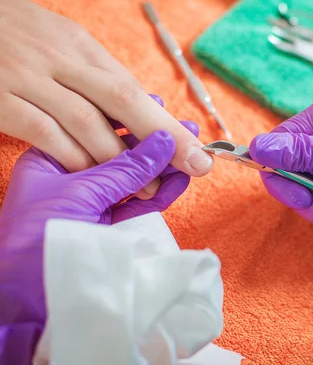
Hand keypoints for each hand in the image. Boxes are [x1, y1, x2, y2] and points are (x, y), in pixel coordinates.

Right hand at [0, 0, 211, 184]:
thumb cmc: (16, 38)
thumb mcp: (60, 44)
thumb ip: (96, 77)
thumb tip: (140, 114)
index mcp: (81, 46)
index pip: (131, 87)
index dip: (164, 122)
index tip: (194, 149)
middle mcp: (60, 59)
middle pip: (121, 99)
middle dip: (162, 136)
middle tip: (193, 167)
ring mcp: (27, 78)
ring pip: (85, 120)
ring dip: (120, 159)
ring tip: (148, 188)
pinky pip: (44, 132)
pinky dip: (72, 157)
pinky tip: (91, 178)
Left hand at [0, 124, 196, 364]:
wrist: (28, 296)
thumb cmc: (36, 237)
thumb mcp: (81, 194)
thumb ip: (125, 169)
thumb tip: (164, 142)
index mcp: (54, 159)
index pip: (96, 129)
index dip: (129, 118)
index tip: (158, 108)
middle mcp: (75, 176)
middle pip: (122, 154)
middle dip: (156, 145)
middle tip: (188, 133)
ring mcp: (94, 201)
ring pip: (137, 179)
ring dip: (165, 169)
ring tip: (194, 156)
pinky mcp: (110, 224)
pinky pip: (141, 203)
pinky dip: (162, 193)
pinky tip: (179, 181)